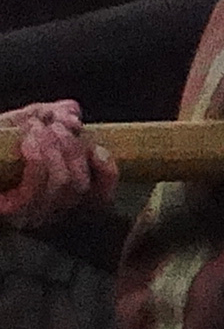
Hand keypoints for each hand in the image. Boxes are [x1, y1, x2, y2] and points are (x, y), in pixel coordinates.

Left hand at [0, 101, 111, 230]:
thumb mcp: (16, 124)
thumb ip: (46, 115)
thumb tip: (73, 113)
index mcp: (56, 193)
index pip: (100, 195)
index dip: (107, 171)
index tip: (96, 145)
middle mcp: (47, 211)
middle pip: (80, 183)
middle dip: (71, 147)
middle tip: (53, 124)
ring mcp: (28, 215)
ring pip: (63, 185)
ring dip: (55, 149)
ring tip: (36, 128)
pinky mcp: (11, 213)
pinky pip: (36, 191)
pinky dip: (38, 159)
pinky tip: (28, 139)